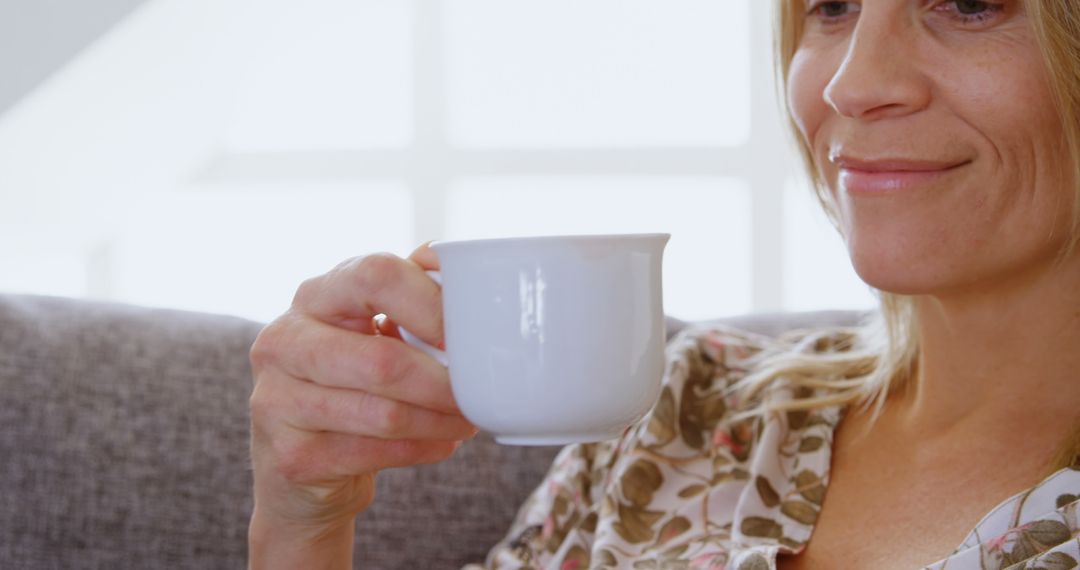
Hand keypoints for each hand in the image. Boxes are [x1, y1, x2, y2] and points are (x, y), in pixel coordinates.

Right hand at [247, 243, 476, 567]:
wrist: (299, 455)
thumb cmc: (351, 378)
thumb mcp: (371, 326)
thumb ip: (407, 291)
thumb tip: (447, 259)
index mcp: (315, 296)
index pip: (375, 277)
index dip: (429, 304)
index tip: (466, 334)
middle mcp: (285, 341)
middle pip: (382, 361)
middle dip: (443, 383)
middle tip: (478, 393)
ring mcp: (277, 401)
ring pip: (382, 414)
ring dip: (438, 421)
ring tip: (466, 420)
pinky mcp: (291, 456)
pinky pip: (373, 454)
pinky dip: (420, 449)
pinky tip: (441, 443)